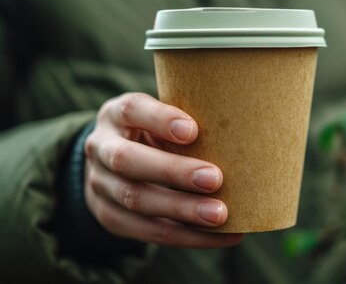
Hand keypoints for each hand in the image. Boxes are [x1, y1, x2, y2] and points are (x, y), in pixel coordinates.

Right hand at [84, 92, 243, 247]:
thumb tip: (246, 134)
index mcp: (116, 114)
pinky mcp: (110, 216)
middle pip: (128, 160)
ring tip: (220, 215)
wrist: (109, 165)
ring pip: (136, 199)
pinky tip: (221, 236)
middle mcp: (101, 147)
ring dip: (181, 210)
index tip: (193, 130)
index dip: (160, 119)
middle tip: (215, 179)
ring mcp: (99, 184)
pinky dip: (188, 236)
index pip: (133, 109)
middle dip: (173, 171)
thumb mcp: (159, 119)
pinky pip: (148, 231)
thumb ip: (186, 124)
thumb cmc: (152, 134)